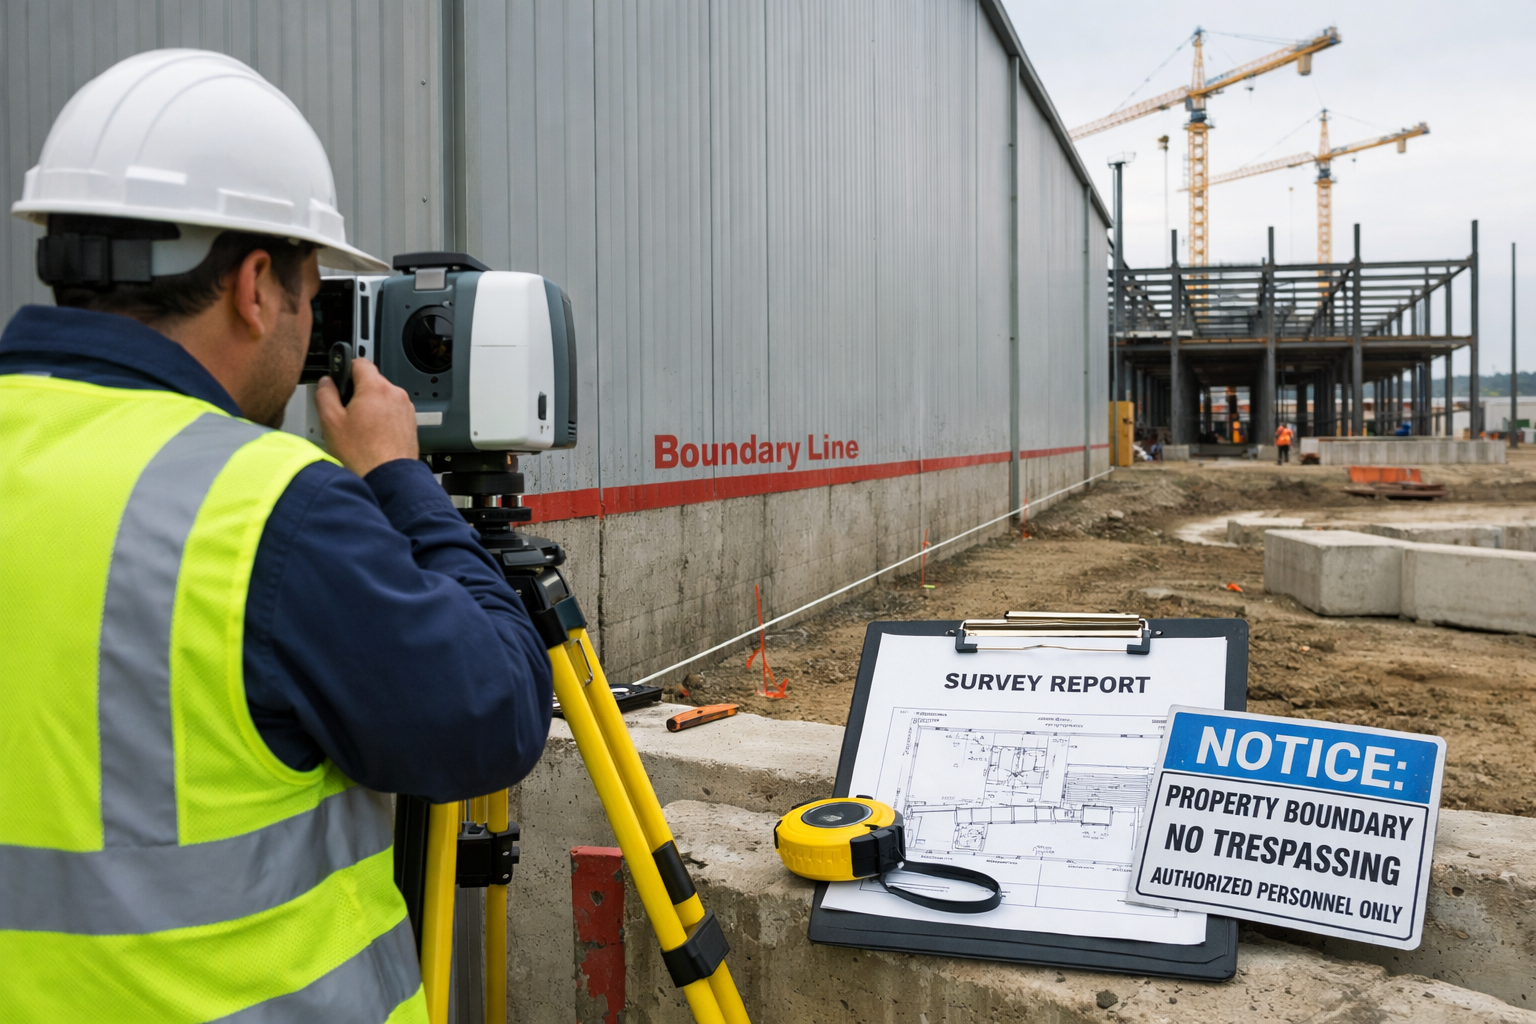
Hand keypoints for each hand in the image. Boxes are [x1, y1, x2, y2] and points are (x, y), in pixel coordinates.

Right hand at [315, 358, 418, 476]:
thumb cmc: (363, 455)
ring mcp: (405, 409)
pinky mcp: (410, 423)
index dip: (345, 367)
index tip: (338, 377)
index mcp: (376, 388)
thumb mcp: (331, 422)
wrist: (388, 478)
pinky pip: (392, 412)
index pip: (360, 362)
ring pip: (382, 397)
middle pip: (371, 381)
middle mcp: (395, 394)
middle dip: (357, 391)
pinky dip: (381, 418)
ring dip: (370, 406)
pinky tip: (371, 436)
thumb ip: (325, 395)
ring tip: (358, 428)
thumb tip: (326, 383)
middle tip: (344, 410)